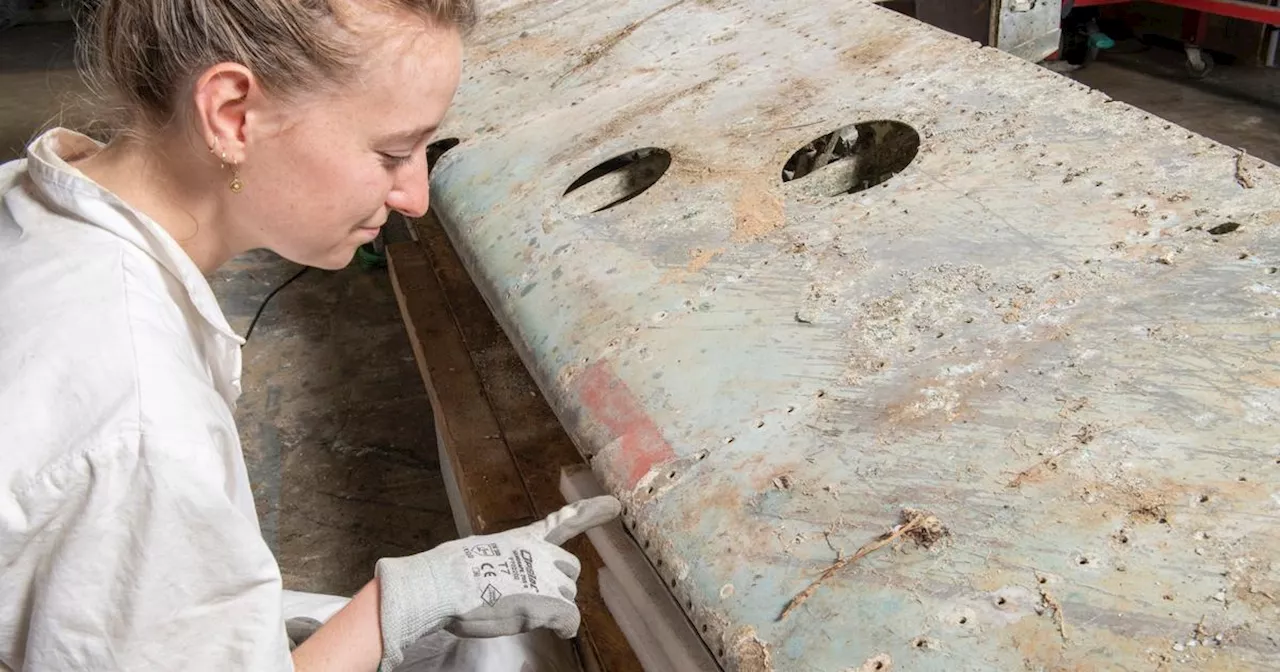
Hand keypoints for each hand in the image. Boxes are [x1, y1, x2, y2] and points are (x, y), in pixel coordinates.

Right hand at [374, 495, 620, 669]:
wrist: (443, 586)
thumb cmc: (451, 574)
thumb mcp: (481, 554)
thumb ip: (505, 561)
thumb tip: (504, 579)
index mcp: (524, 539)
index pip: (564, 522)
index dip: (591, 513)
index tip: (614, 506)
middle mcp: (541, 553)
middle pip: (570, 569)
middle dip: (558, 584)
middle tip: (530, 596)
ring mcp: (546, 577)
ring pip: (568, 596)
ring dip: (553, 606)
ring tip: (519, 610)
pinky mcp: (547, 603)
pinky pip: (570, 619)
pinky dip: (565, 627)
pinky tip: (558, 632)